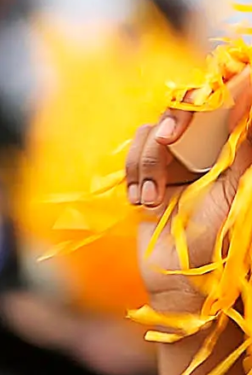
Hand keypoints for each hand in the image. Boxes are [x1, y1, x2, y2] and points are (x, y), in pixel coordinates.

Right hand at [128, 83, 248, 319]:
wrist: (178, 274)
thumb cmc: (215, 237)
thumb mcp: (235, 187)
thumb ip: (240, 145)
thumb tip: (244, 103)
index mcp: (229, 148)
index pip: (216, 106)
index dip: (200, 100)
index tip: (187, 116)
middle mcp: (202, 150)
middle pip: (179, 111)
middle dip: (168, 126)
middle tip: (165, 142)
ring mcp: (173, 162)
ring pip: (149, 133)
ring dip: (146, 164)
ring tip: (151, 197)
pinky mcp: (147, 175)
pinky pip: (133, 155)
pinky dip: (133, 177)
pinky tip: (142, 202)